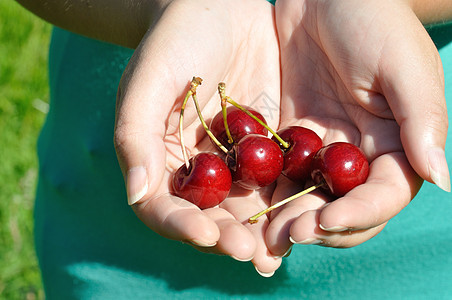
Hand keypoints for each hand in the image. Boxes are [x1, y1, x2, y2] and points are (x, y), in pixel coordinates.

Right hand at [114, 0, 281, 274]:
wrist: (216, 7)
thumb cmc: (172, 40)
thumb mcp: (147, 81)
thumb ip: (135, 136)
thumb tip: (137, 194)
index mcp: (162, 162)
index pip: (166, 207)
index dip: (183, 226)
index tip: (207, 234)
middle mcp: (199, 170)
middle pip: (210, 217)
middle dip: (230, 238)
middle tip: (253, 255)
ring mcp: (234, 162)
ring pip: (247, 206)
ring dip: (264, 232)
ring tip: (282, 250)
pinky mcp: (268, 146)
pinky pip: (280, 178)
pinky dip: (291, 199)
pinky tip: (308, 212)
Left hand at [265, 0, 449, 255]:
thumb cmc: (372, 19)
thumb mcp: (403, 63)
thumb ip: (422, 119)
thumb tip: (442, 179)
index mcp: (396, 145)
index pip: (384, 196)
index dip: (359, 214)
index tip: (327, 221)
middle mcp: (360, 155)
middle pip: (344, 207)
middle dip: (319, 227)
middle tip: (288, 235)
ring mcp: (323, 150)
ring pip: (309, 198)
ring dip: (289, 219)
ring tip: (265, 234)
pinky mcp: (291, 139)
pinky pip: (279, 173)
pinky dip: (267, 192)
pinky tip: (248, 205)